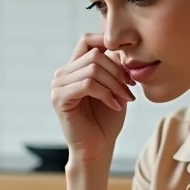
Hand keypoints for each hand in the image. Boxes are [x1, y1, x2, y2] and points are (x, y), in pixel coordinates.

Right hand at [51, 34, 135, 163]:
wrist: (98, 148)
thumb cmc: (107, 120)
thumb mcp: (115, 87)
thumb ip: (115, 66)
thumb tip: (121, 46)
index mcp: (74, 69)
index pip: (87, 41)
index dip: (106, 42)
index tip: (128, 60)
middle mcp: (63, 74)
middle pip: (94, 55)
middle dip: (118, 71)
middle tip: (131, 89)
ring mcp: (58, 86)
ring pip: (92, 70)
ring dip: (115, 84)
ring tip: (126, 99)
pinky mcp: (59, 98)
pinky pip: (87, 85)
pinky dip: (106, 94)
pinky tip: (116, 106)